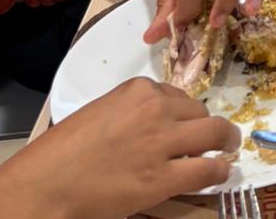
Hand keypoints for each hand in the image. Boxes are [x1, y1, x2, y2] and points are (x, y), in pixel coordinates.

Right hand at [0, 78, 239, 218]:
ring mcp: (163, 142)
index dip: (183, 114)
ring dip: (226, 141)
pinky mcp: (164, 178)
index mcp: (138, 90)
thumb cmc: (63, 152)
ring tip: (229, 149)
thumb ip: (133, 113)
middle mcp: (157, 109)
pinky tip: (222, 173)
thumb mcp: (102, 113)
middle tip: (216, 137)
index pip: (176, 96)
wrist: (46, 185)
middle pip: (200, 111)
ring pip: (214, 133)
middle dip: (207, 125)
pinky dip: (219, 171)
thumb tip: (157, 126)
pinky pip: (206, 169)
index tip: (183, 126)